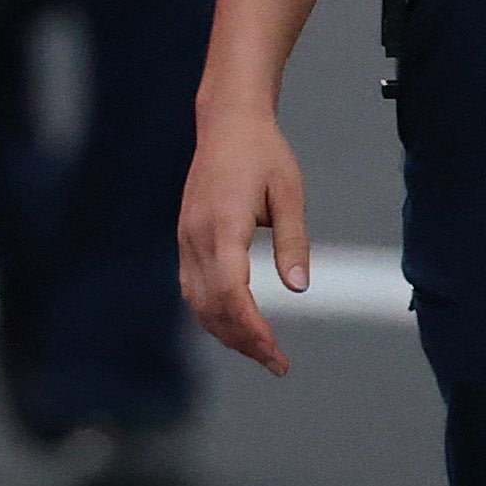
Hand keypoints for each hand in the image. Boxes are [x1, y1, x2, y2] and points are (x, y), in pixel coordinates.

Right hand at [177, 111, 311, 379]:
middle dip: (244, 341)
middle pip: (213, 307)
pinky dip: (212, 313)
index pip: (233, 294)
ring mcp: (186, 238)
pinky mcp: (186, 237)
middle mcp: (197, 237)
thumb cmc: (263, 153)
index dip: (253, 330)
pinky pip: (192, 287)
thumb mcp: (289, 194)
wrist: (227, 121)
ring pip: (197, 302)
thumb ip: (293, 242)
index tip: (276, 354)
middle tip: (277, 364)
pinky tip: (235, 324)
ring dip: (226, 332)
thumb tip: (299, 289)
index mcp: (223, 226)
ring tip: (260, 351)